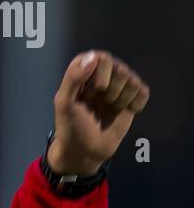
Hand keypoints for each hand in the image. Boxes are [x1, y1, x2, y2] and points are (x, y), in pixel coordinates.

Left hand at [49, 51, 149, 175]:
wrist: (84, 151)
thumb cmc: (70, 126)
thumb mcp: (64, 103)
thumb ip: (73, 78)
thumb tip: (93, 56)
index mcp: (83, 72)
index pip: (100, 57)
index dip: (100, 72)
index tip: (92, 91)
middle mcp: (103, 76)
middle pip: (120, 68)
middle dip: (111, 89)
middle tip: (98, 103)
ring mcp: (118, 88)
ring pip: (132, 80)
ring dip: (121, 98)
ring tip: (108, 109)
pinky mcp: (132, 100)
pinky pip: (143, 91)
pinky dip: (136, 103)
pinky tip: (124, 112)